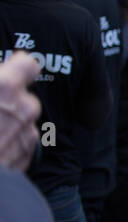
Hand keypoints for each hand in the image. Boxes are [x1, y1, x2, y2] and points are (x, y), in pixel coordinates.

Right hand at [0, 52, 41, 171]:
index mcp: (5, 87)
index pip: (28, 65)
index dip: (17, 68)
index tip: (6, 74)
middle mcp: (24, 108)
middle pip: (24, 97)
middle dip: (8, 102)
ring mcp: (29, 134)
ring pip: (22, 122)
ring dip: (8, 124)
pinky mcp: (28, 156)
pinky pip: (21, 143)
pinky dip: (9, 143)